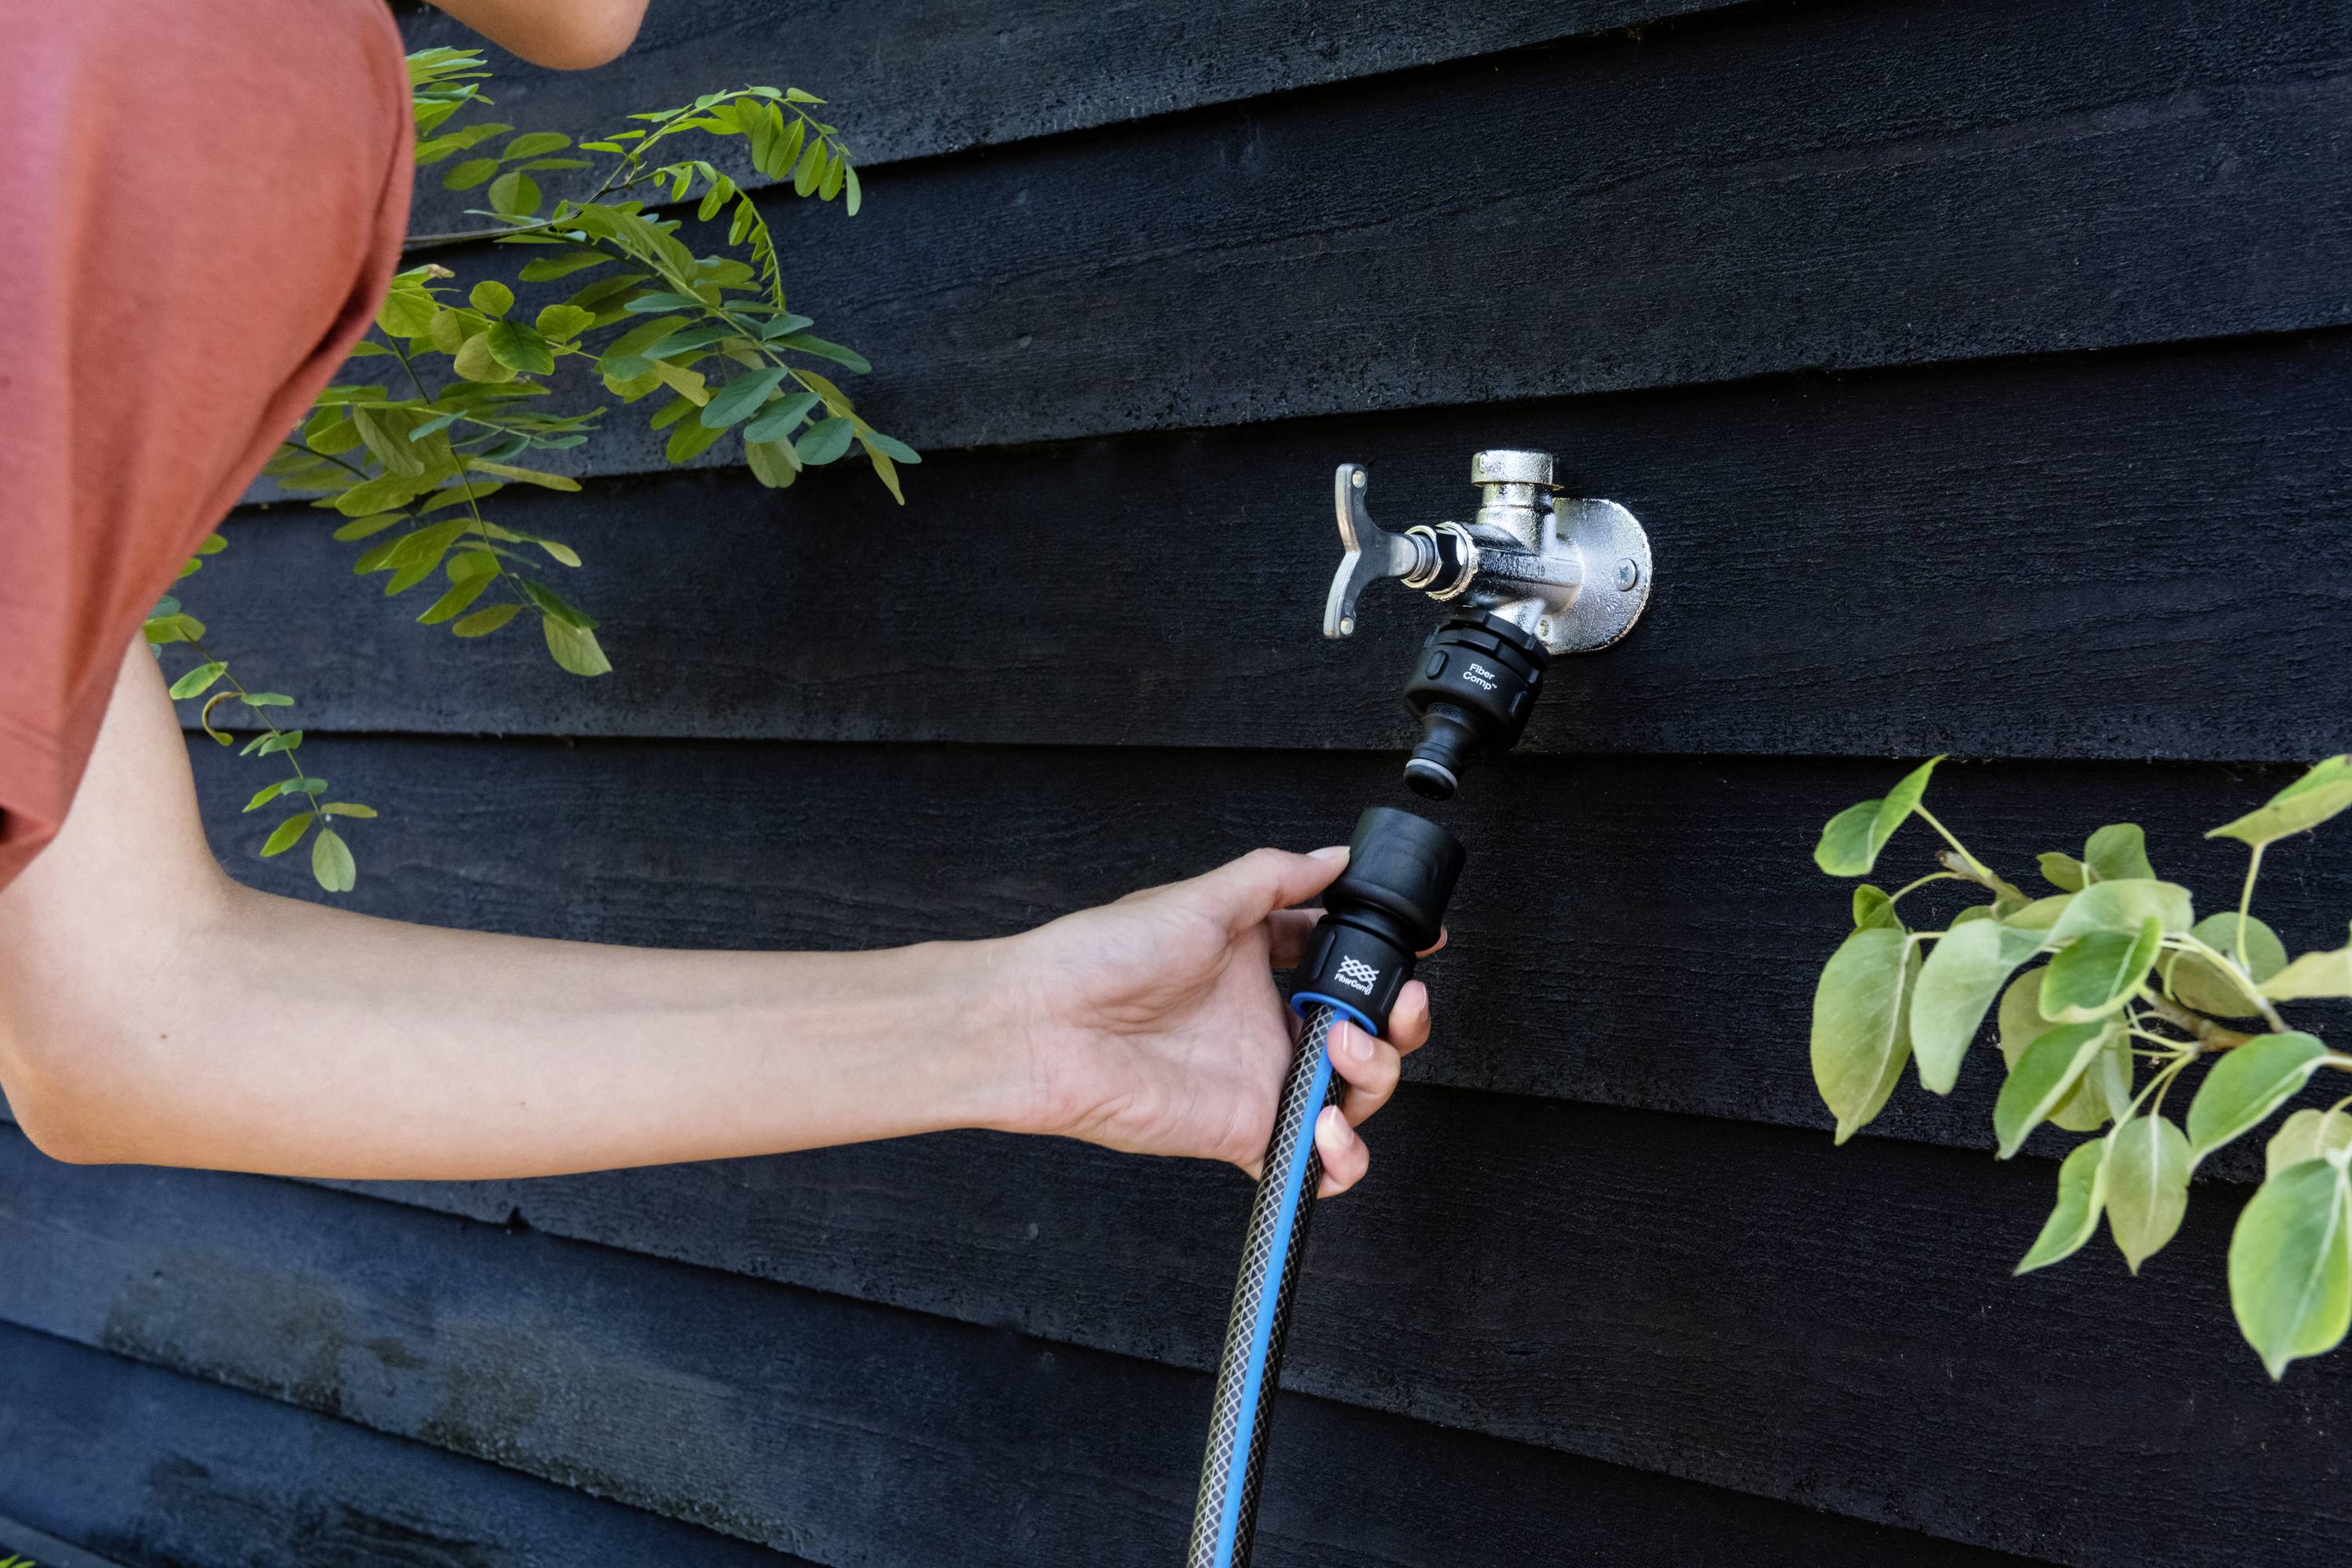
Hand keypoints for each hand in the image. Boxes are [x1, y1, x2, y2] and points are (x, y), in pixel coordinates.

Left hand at [1003, 846, 1438, 1195]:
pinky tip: (1326, 1128)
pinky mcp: (1244, 1134)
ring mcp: (1259, 1081)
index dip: (1382, 960)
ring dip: (1375, 1075)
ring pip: (1354, 1095)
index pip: (1338, 963)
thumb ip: (1275, 878)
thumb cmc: (1099, 957)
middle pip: (1364, 1033)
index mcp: (1255, 965)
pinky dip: (1339, 1158)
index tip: (1420, 948)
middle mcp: (1264, 1025)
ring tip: (1345, 1052)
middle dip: (1398, 1021)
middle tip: (1393, 1006)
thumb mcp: (1200, 899)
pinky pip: (1312, 1165)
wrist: (1042, 1024)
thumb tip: (1332, 856)